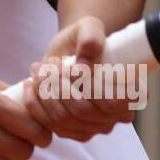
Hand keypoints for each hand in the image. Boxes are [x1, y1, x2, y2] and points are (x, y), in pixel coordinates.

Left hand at [19, 16, 142, 142]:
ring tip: (39, 69)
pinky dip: (35, 105)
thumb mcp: (90, 27)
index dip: (88, 88)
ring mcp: (92, 128)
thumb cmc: (84, 39)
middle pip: (82, 112)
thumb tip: (82, 68)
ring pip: (64, 120)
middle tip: (50, 63)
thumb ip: (91, 39)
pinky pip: (49, 126)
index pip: (110, 103)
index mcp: (129, 94)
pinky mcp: (71, 132)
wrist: (71, 52)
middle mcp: (114, 117)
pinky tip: (30, 85)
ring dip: (46, 93)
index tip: (71, 68)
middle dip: (60, 86)